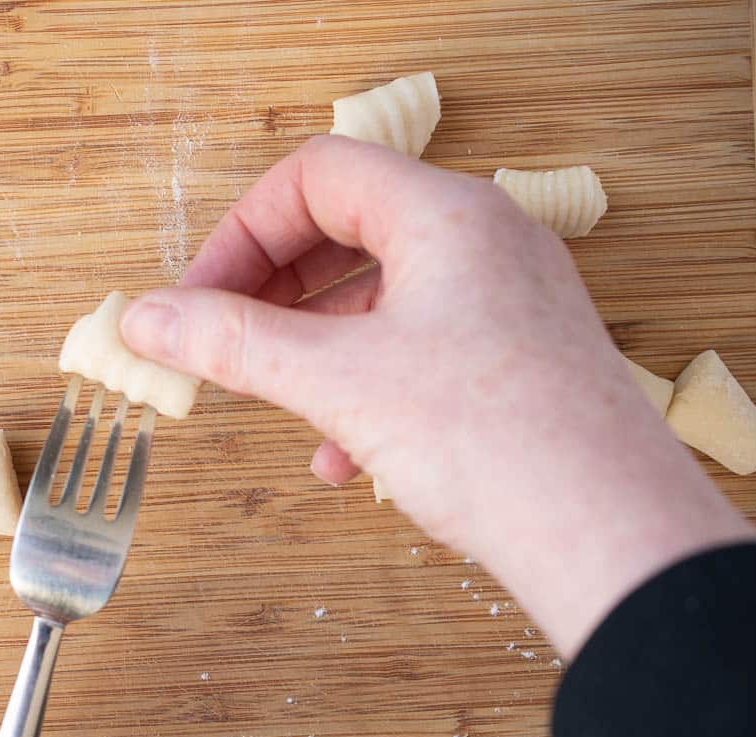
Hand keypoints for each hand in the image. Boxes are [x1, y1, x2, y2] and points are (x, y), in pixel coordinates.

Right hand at [120, 135, 755, 659]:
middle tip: (219, 340)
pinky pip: (417, 348)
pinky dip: (362, 385)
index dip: (240, 232)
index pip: (317, 176)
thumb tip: (146, 320)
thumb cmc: (494, 442)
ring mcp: (507, 302)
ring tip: (270, 395)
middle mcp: (485, 243)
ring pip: (379, 296)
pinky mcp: (515, 361)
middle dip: (270, 288)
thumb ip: (232, 342)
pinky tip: (337, 454)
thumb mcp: (338, 382)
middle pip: (346, 228)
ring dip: (310, 343)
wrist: (610, 541)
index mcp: (447, 215)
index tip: (195, 300)